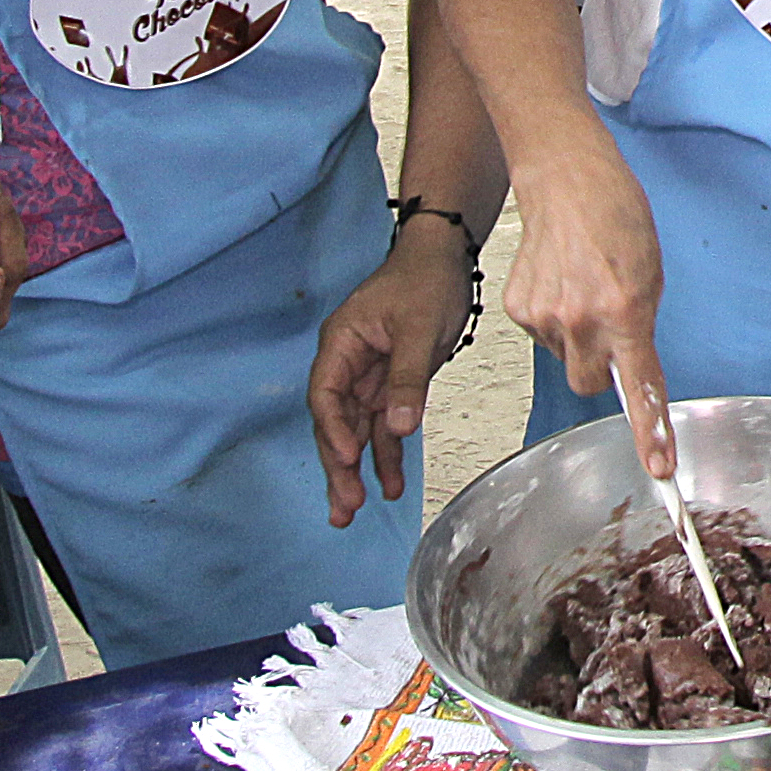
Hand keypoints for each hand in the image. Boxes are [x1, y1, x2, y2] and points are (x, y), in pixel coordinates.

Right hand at [311, 228, 478, 527]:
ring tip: (352, 511)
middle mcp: (347, 363)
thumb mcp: (420, 328)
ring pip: (355, 431)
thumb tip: (399, 427)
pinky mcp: (390, 386)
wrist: (444, 259)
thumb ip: (409, 379)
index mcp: (341, 343)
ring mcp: (367, 377)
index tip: (348, 457)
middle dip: (337, 465)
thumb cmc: (425, 280)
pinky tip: (390, 487)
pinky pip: (383, 427)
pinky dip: (387, 455)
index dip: (333, 429)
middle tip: (344, 505)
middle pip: (334, 422)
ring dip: (355, 470)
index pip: (326, 395)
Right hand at [504, 159, 667, 466]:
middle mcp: (582, 321)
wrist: (567, 182)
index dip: (650, 433)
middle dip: (600, 367)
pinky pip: (542, 336)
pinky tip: (560, 283)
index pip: (640, 388)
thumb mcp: (651, 274)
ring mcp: (544, 317)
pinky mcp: (518, 309)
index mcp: (626, 312)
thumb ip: (640, 325)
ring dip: (576, 337)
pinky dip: (553, 319)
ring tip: (581, 289)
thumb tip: (627, 361)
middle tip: (607, 327)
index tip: (659, 468)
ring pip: (565, 359)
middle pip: (589, 384)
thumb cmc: (617, 218)